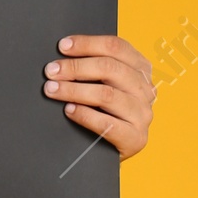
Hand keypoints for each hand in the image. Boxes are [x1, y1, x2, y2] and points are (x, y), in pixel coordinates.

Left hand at [43, 35, 153, 159]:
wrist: (109, 153)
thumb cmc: (103, 113)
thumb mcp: (106, 84)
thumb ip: (96, 68)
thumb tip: (63, 54)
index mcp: (141, 70)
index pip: (116, 47)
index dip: (87, 44)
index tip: (62, 46)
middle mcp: (146, 90)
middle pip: (110, 68)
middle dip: (75, 67)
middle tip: (51, 71)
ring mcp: (143, 115)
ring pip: (107, 94)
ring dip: (74, 90)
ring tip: (52, 90)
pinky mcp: (135, 139)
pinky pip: (107, 124)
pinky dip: (85, 115)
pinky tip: (69, 110)